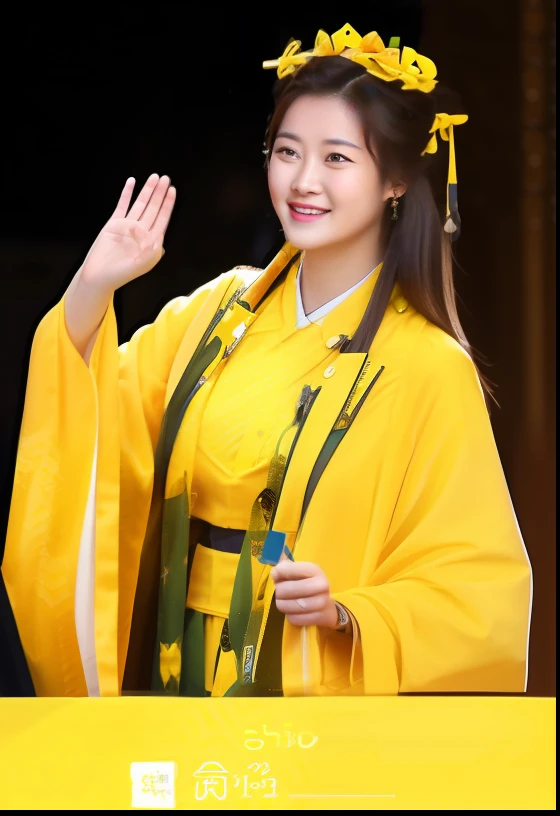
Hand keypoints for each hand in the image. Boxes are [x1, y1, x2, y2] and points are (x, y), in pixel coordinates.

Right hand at [80, 174, 175, 292]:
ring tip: (154, 177)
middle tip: (165, 178)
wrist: (98, 277)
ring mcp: (127, 226)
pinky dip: (127, 194)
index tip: (172, 190)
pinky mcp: (113, 224)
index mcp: (151, 242)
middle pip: (153, 208)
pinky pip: (122, 205)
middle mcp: (141, 232)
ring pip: (140, 204)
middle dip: (159, 193)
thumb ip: (150, 252)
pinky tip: (132, 182)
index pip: (162, 219)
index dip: (167, 204)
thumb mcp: (139, 266)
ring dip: (147, 191)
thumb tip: (155, 237)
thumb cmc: (120, 275)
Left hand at [271, 560, 338, 628]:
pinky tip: (292, 611)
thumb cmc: (308, 584)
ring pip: (288, 606)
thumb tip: (275, 573)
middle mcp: (320, 585)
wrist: (327, 606)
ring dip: (282, 604)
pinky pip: (294, 618)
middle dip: (279, 591)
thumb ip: (285, 567)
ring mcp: (321, 602)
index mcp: (315, 570)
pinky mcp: (319, 617)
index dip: (278, 572)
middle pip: (286, 589)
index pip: (289, 569)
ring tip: (283, 601)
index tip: (275, 575)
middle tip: (279, 592)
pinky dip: (289, 615)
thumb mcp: (300, 572)